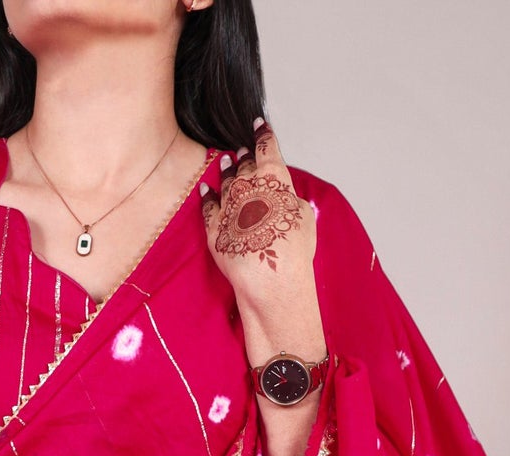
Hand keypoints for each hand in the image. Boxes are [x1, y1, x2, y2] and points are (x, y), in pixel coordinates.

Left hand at [198, 121, 317, 320]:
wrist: (270, 276)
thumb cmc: (294, 248)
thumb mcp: (304, 216)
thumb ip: (290, 199)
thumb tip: (284, 197)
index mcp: (273, 176)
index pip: (267, 147)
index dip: (263, 134)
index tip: (259, 124)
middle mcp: (247, 184)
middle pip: (245, 164)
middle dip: (245, 155)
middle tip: (243, 150)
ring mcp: (228, 204)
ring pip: (225, 181)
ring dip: (226, 170)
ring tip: (225, 162)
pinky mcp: (213, 226)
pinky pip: (207, 205)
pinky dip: (207, 195)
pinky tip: (205, 189)